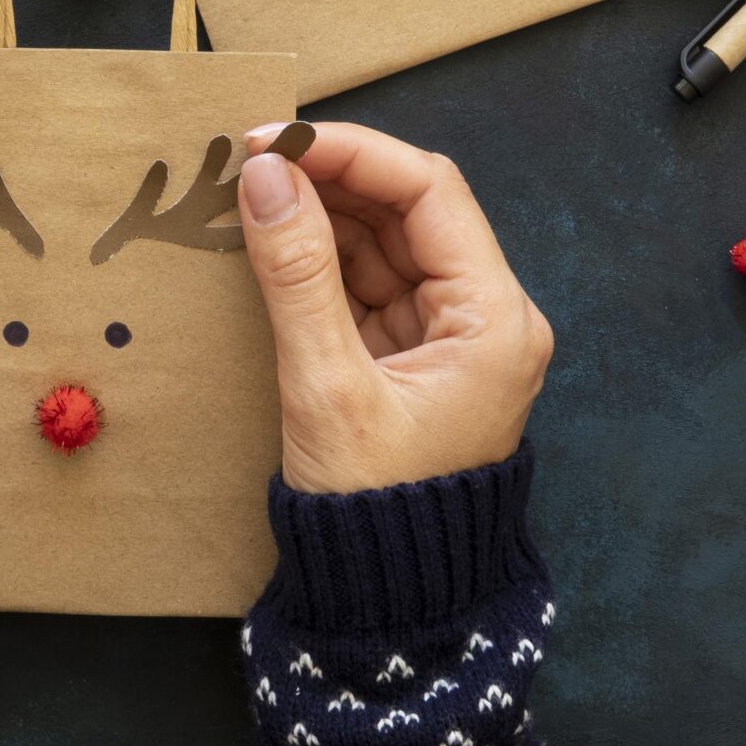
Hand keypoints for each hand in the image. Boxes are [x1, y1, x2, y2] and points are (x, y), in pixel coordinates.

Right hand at [236, 123, 550, 494]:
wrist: (389, 605)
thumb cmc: (373, 511)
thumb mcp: (326, 386)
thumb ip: (296, 273)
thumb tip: (264, 177)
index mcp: (495, 320)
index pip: (429, 192)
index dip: (351, 153)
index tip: (275, 140)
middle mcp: (487, 318)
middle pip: (411, 210)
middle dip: (332, 178)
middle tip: (251, 159)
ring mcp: (451, 339)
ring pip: (386, 243)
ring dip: (322, 213)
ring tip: (251, 193)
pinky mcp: (414, 359)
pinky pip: (368, 285)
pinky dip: (321, 259)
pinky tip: (272, 239)